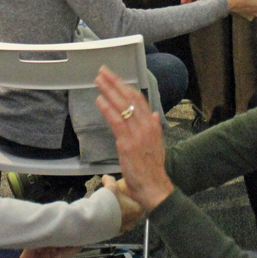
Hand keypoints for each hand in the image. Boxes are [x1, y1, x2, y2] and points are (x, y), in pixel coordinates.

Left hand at [94, 67, 174, 210]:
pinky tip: (99, 100)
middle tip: (103, 71)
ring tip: (98, 81)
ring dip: (109, 91)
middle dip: (115, 83)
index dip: (126, 86)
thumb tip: (154, 114)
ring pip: (123, 106)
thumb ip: (155, 128)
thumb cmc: (153, 168)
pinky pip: (116, 122)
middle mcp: (147, 125)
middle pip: (130, 97)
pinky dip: (107, 109)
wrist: (155, 186)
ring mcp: (137, 134)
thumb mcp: (158, 144)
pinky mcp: (127, 143)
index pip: (140, 99)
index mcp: (153, 125)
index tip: (116, 77)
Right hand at [101, 174, 143, 231]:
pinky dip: (113, 225)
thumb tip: (106, 177)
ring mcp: (123, 230)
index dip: (133, 202)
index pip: (140, 206)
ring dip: (120, 219)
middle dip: (127, 211)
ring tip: (112, 213)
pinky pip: (116, 229)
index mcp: (137, 210)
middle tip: (119, 205)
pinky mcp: (114, 235)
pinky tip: (106, 220)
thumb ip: (110, 181)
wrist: (96, 218)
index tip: (127, 199)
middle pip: (133, 216)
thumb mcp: (111, 187)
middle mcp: (132, 221)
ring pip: (125, 224)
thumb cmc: (109, 202)